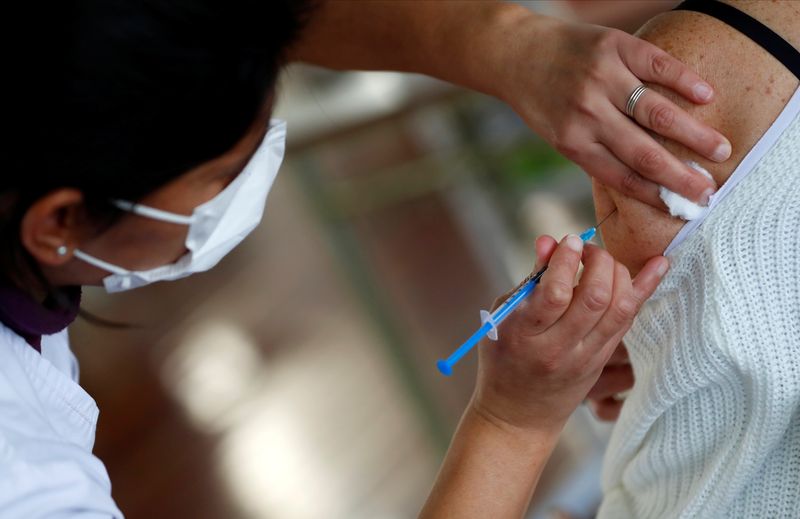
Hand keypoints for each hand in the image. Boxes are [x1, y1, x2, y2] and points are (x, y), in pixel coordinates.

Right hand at [472, 235, 666, 432]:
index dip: (566, 261)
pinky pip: (629, 320)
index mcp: (524, 335)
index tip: (569, 240)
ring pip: (618, 308)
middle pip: (593, 298)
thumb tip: (549, 241)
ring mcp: (585, 357)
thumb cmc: (503, 357)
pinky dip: (644, 289)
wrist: (519, 414)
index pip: (554, 294)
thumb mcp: (502, 316)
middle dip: (597, 261)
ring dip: (617, 272)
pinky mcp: (602, 360)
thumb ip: (529, 280)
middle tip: (587, 250)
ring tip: (603, 259)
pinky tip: (660, 264)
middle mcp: (557, 349)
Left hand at [493, 14, 729, 207]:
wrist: (520, 52)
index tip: (686, 207)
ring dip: (694, 135)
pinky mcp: (615, 47)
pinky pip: (658, 65)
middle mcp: (588, 113)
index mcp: (573, 143)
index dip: (657, 195)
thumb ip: (595, 153)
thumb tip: (643, 182)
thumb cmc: (542, 101)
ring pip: (657, 113)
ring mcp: (602, 79)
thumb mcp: (558, 135)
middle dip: (682, 176)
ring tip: (721, 150)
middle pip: (644, 153)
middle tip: (712, 190)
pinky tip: (707, 97)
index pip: (622, 177)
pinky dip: (685, 81)